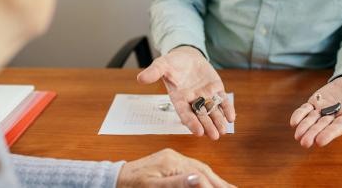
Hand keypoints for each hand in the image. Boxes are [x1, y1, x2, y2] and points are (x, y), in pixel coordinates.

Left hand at [117, 148, 234, 187]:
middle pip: (203, 169)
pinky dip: (202, 177)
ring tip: (226, 187)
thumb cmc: (131, 185)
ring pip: (199, 169)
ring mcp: (172, 159)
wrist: (114, 179)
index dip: (214, 185)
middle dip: (220, 182)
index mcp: (171, 160)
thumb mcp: (153, 187)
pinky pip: (191, 169)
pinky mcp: (169, 163)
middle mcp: (174, 156)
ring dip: (214, 180)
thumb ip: (177, 183)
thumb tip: (198, 179)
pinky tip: (208, 182)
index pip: (199, 174)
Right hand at [137, 46, 235, 139]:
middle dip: (208, 126)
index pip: (185, 113)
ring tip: (223, 131)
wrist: (186, 56)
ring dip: (218, 121)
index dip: (191, 122)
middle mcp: (192, 100)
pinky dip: (227, 109)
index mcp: (179, 98)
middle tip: (215, 136)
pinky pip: (222, 101)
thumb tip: (140, 78)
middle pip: (201, 115)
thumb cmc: (172, 63)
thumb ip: (154, 72)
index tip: (198, 132)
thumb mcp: (162, 65)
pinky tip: (232, 117)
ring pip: (212, 111)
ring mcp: (205, 96)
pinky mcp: (215, 89)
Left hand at [290, 76, 341, 147]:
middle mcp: (335, 116)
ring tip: (298, 135)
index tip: (320, 141)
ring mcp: (324, 110)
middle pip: (322, 126)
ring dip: (305, 127)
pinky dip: (300, 115)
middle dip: (313, 134)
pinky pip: (306, 110)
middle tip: (304, 143)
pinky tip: (294, 122)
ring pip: (312, 120)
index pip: (338, 127)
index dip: (329, 133)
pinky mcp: (316, 102)